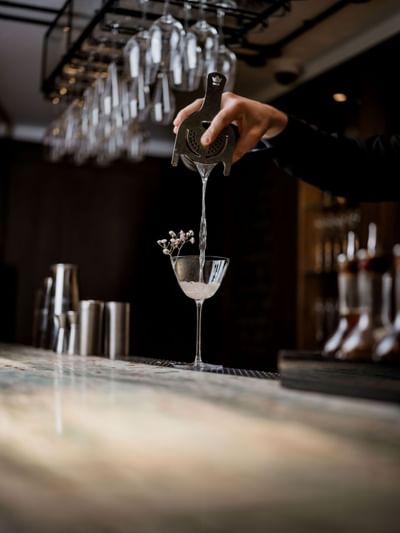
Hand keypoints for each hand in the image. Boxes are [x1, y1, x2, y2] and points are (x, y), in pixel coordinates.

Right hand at [173, 92, 287, 162]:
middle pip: (203, 104)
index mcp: (237, 106)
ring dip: (187, 114)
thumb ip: (240, 149)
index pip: (222, 118)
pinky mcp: (217, 105)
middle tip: (178, 125)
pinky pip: (202, 108)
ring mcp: (221, 101)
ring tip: (177, 126)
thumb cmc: (260, 122)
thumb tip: (228, 160)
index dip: (212, 130)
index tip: (205, 142)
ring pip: (200, 104)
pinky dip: (192, 115)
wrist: (265, 114)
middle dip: (189, 114)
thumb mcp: (253, 138)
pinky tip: (184, 123)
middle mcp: (227, 100)